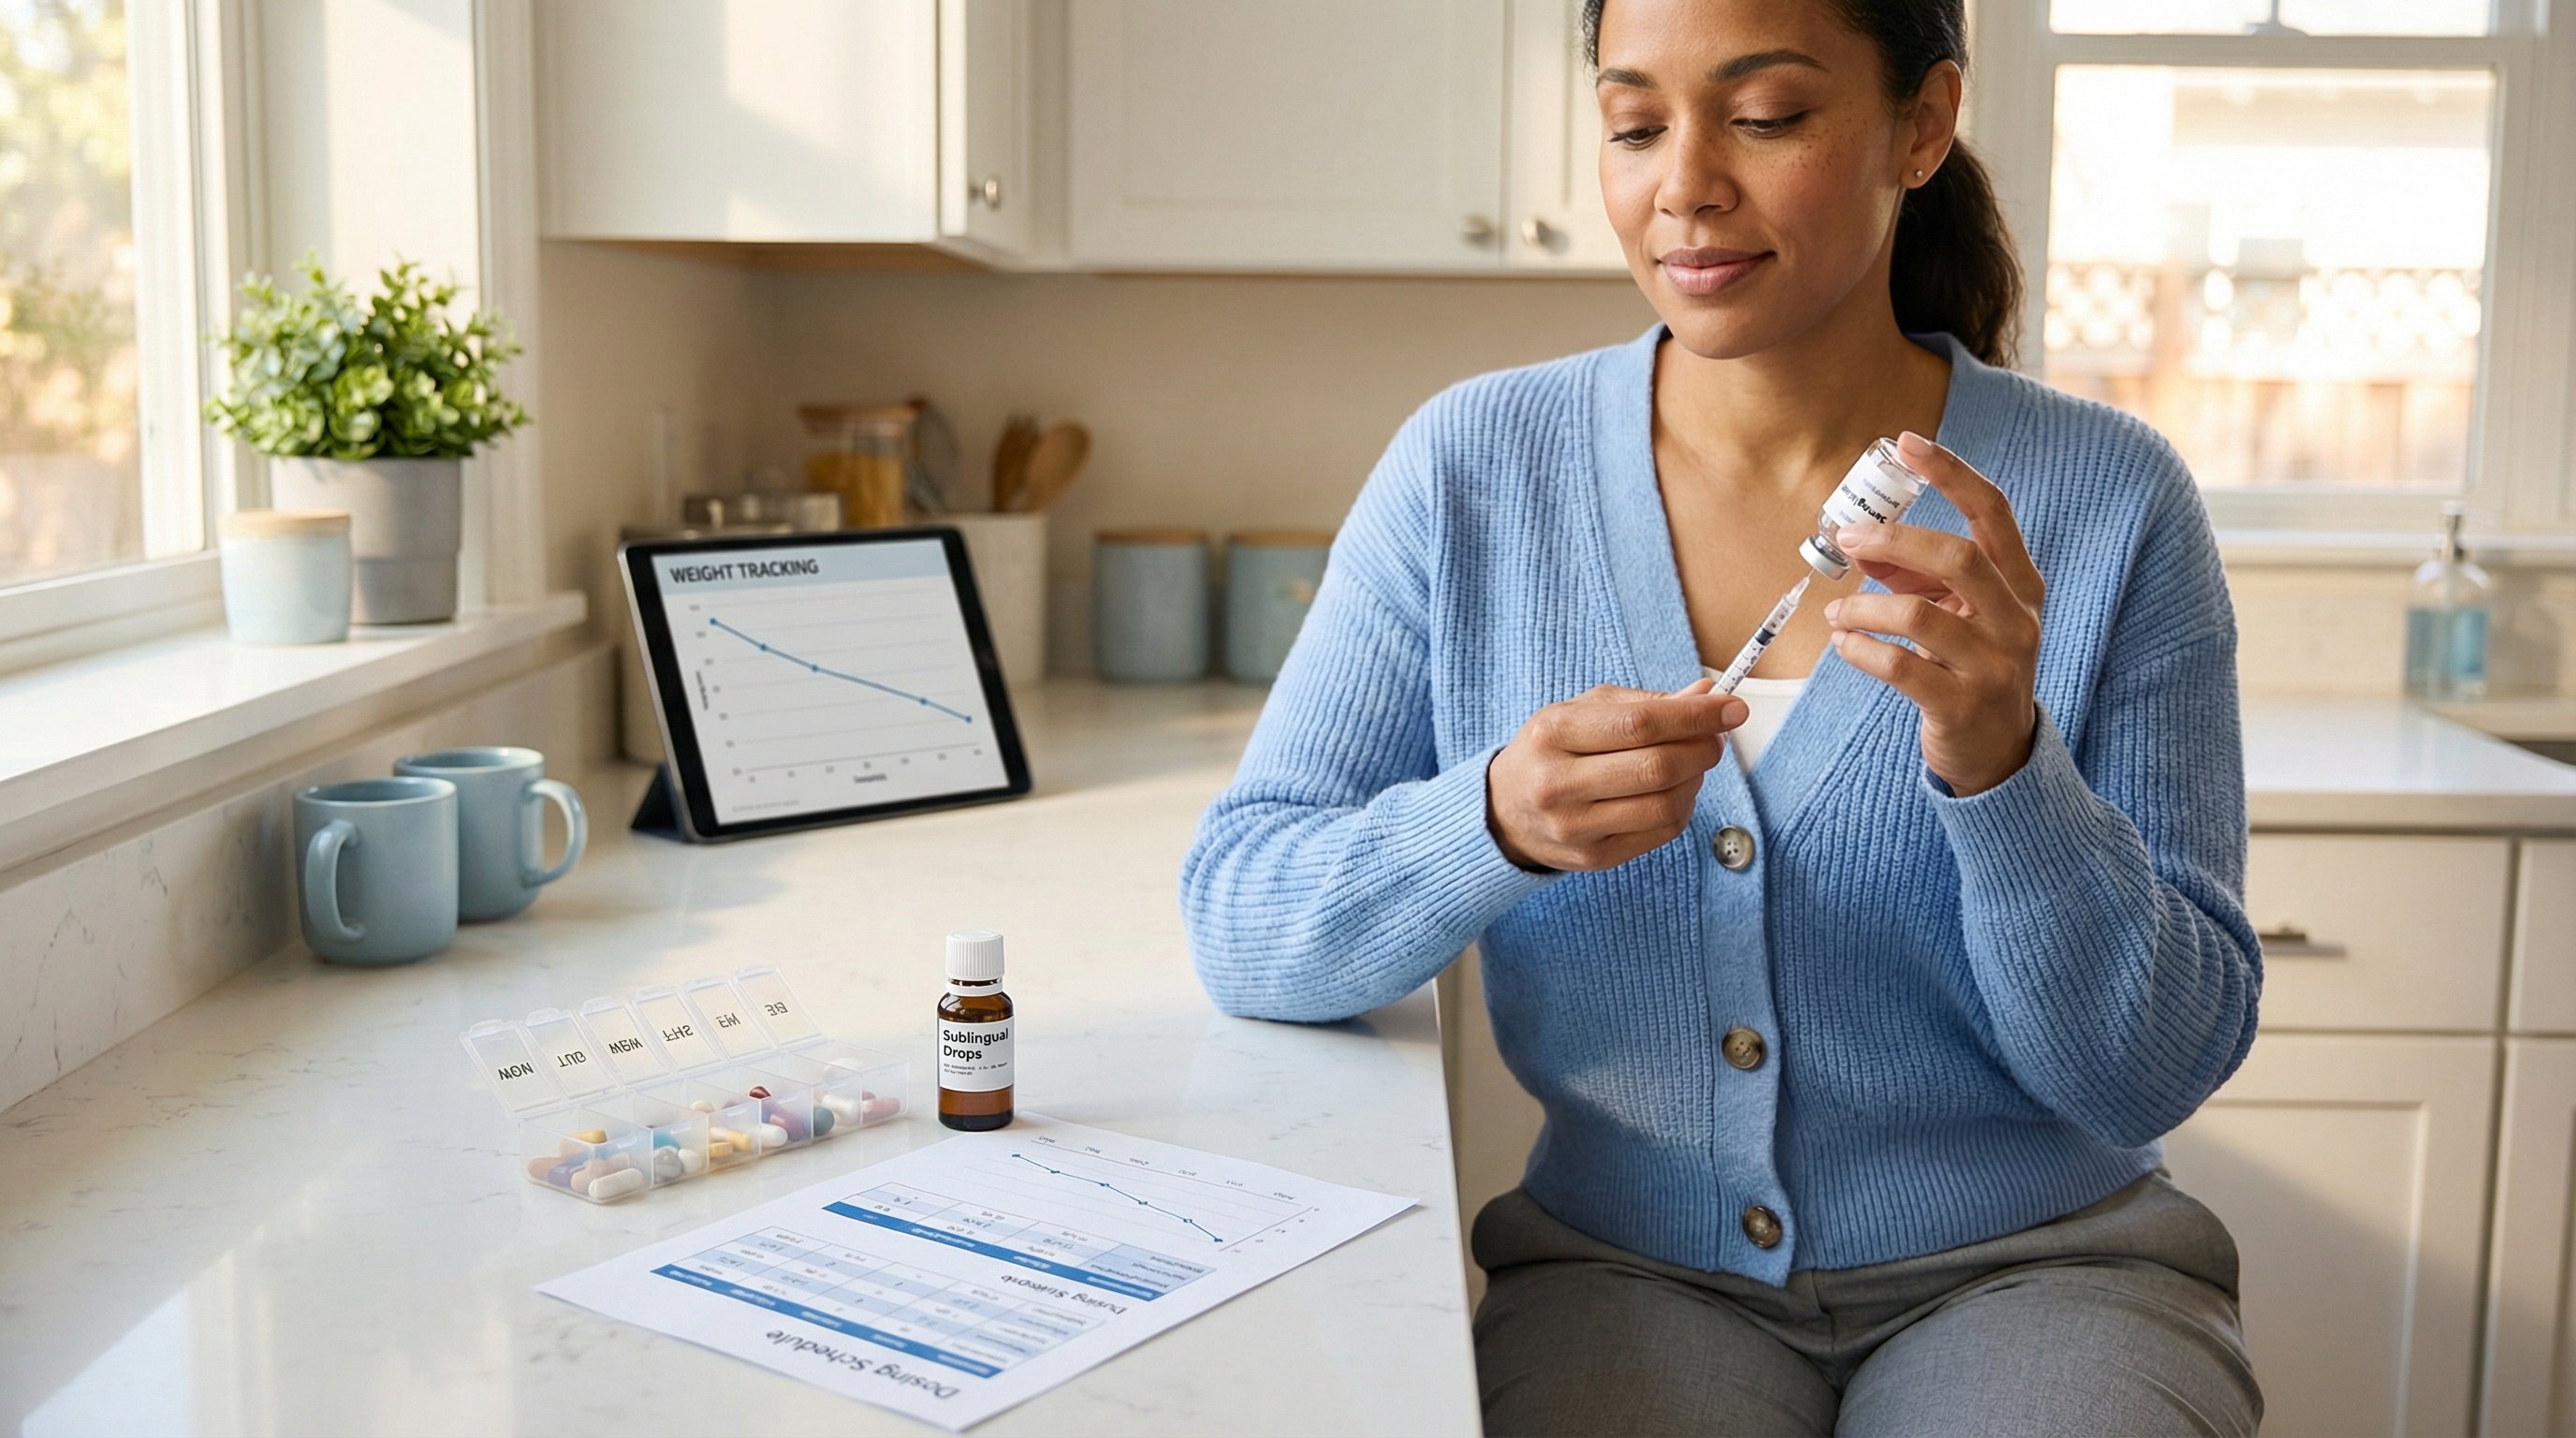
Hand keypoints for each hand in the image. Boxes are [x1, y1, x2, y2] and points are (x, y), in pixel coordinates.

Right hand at [1486, 681, 1745, 871]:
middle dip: (1702, 748)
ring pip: (1666, 804)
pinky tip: (1676, 790)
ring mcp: (1575, 827)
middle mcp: (1558, 783)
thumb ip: (1643, 703)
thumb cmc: (1552, 751)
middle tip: (1717, 737)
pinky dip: (1683, 806)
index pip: (1641, 724)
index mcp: (1553, 733)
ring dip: (1696, 780)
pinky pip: (1661, 832)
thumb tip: (1706, 693)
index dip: (1696, 716)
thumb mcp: (1582, 711)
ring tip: (1693, 763)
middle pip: (1657, 767)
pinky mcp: (1594, 858)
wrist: (1505, 810)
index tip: (1732, 707)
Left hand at [1824, 431, 2043, 796]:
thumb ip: (1919, 576)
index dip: (1951, 473)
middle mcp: (2017, 620)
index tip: (1905, 443)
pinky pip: (1899, 667)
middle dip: (1895, 540)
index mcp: (2020, 585)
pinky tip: (1843, 644)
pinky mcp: (1962, 706)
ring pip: (1919, 617)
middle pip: (1959, 558)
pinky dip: (1859, 649)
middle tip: (1846, 538)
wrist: (1998, 753)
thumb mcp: (1959, 614)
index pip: (1993, 512)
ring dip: (1863, 607)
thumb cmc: (1970, 667)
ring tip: (1837, 613)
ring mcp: (1995, 666)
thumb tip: (1861, 539)